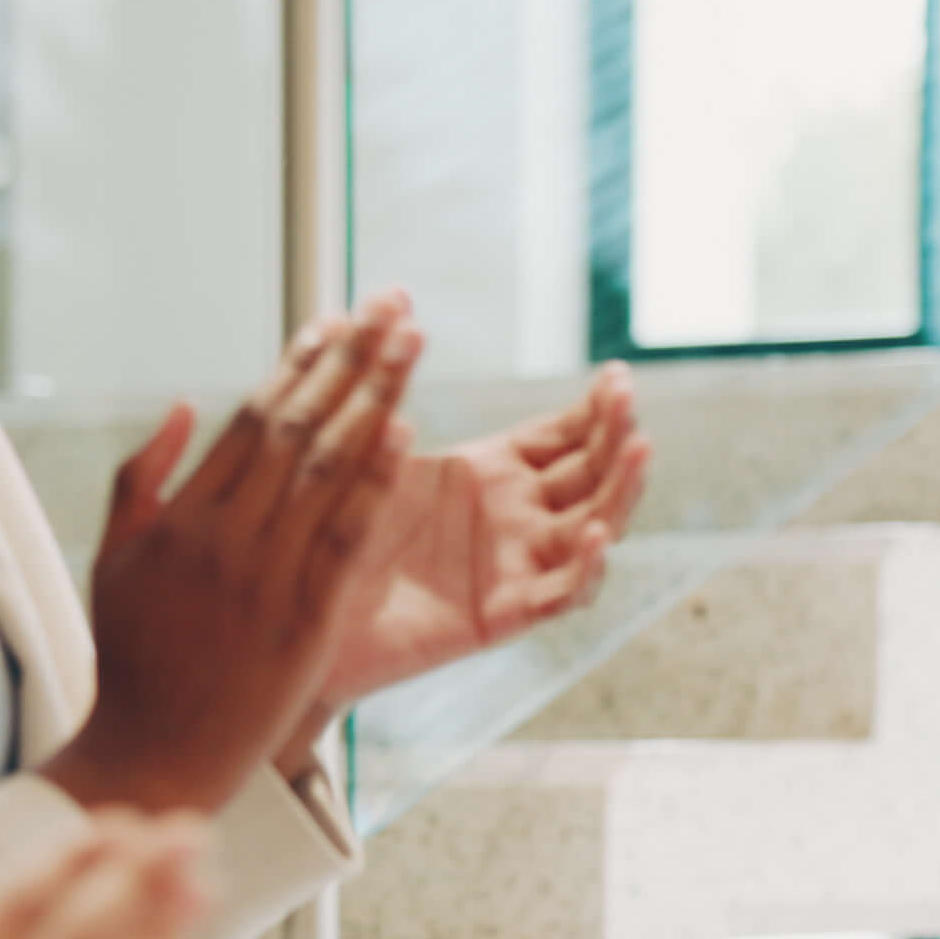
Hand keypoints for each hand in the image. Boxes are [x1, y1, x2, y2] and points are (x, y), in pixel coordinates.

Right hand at [46, 295, 422, 815]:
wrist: (154, 752)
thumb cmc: (134, 657)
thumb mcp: (114, 561)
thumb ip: (142, 480)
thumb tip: (182, 405)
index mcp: (180, 517)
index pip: (251, 419)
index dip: (299, 363)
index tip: (337, 319)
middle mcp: (223, 535)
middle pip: (298, 427)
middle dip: (350, 360)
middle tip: (393, 307)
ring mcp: (265, 576)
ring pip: (327, 469)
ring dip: (376, 397)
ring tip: (411, 343)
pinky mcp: (304, 619)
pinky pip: (346, 535)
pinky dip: (375, 480)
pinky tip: (406, 430)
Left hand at [316, 362, 654, 708]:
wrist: (300, 613)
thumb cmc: (328, 533)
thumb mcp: (364, 456)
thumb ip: (390, 403)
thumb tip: (395, 323)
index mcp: (491, 473)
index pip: (564, 436)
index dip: (595, 409)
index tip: (617, 376)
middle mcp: (516, 518)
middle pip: (592, 475)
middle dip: (617, 437)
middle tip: (629, 400)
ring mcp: (516, 566)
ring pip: (592, 528)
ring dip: (622, 491)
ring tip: (639, 449)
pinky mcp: (502, 615)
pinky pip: (558, 595)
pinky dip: (583, 569)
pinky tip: (596, 535)